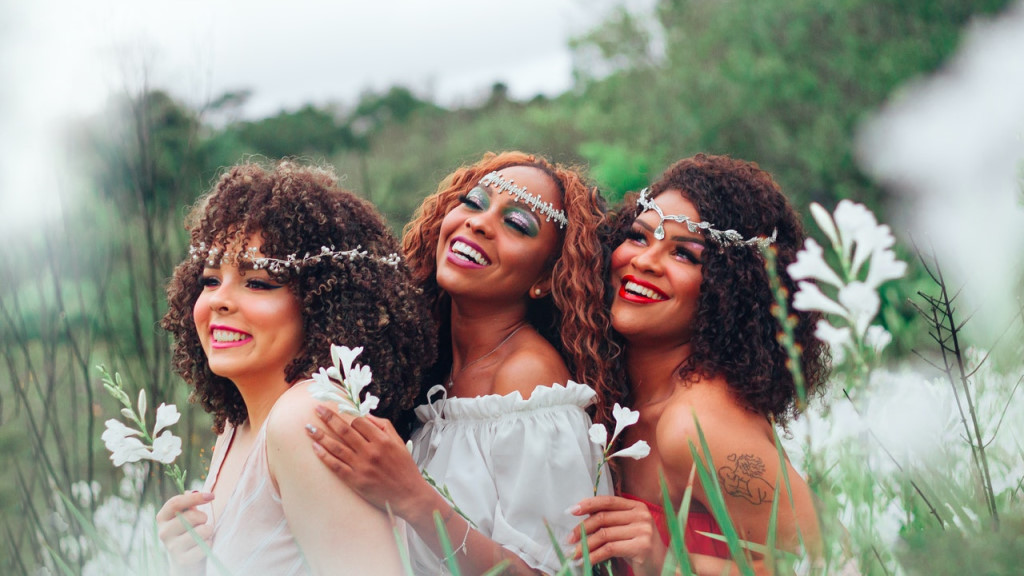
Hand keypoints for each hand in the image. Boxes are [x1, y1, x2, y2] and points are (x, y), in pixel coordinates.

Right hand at [156, 491, 214, 567]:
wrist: (185, 562)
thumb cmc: (189, 533)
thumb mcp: (186, 517)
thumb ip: (190, 505)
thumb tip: (194, 492)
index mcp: (163, 518)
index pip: (175, 503)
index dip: (194, 498)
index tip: (211, 496)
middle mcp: (163, 532)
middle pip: (190, 516)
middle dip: (203, 517)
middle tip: (203, 522)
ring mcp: (171, 547)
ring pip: (201, 531)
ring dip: (208, 531)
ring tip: (203, 535)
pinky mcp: (182, 560)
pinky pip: (205, 545)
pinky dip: (209, 543)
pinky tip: (203, 546)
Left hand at [306, 406, 431, 519]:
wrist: (408, 495)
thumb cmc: (404, 467)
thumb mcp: (399, 442)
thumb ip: (384, 426)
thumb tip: (365, 415)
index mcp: (382, 440)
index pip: (359, 422)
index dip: (345, 414)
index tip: (334, 408)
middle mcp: (370, 451)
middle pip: (344, 430)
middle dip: (328, 418)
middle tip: (316, 409)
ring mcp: (362, 466)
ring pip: (336, 447)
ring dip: (320, 436)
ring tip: (308, 428)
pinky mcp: (355, 481)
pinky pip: (336, 466)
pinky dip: (324, 456)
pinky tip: (315, 447)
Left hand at [568, 495, 665, 574]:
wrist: (663, 567)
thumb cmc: (641, 549)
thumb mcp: (627, 530)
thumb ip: (611, 521)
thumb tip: (582, 517)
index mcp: (637, 506)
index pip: (608, 500)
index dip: (588, 504)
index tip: (571, 511)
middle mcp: (642, 515)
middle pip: (603, 518)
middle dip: (582, 529)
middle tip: (569, 539)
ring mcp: (643, 530)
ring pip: (604, 535)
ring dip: (585, 546)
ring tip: (574, 554)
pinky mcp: (641, 546)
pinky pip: (609, 549)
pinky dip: (593, 556)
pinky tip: (585, 561)